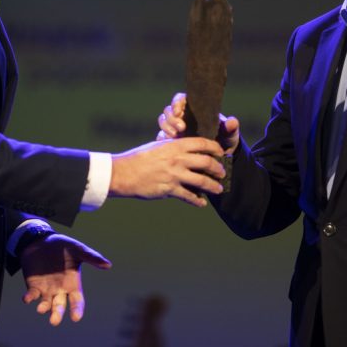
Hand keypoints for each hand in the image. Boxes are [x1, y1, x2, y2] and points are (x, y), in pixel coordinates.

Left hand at [22, 234, 111, 325]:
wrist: (41, 240)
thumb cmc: (62, 246)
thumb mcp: (77, 249)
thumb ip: (91, 257)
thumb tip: (108, 265)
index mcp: (72, 284)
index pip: (76, 301)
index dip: (76, 310)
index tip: (75, 318)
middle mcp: (59, 290)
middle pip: (60, 306)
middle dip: (57, 314)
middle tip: (54, 321)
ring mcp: (46, 289)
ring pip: (46, 304)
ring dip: (43, 308)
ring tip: (41, 309)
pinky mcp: (33, 286)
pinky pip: (31, 295)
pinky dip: (29, 298)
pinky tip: (27, 298)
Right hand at [109, 136, 225, 206]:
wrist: (123, 173)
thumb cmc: (139, 158)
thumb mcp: (158, 146)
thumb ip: (173, 147)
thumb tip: (186, 150)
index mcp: (175, 145)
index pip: (202, 143)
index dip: (215, 147)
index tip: (220, 152)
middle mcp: (178, 159)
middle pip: (207, 162)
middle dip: (218, 168)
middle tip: (222, 172)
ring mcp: (175, 175)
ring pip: (202, 181)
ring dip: (213, 186)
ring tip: (218, 189)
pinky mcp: (170, 189)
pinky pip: (189, 196)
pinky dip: (197, 201)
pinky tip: (202, 203)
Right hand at [157, 92, 239, 155]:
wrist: (219, 160)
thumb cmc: (225, 142)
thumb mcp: (229, 136)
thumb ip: (230, 128)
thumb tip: (232, 121)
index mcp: (196, 110)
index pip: (181, 100)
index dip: (177, 103)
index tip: (179, 111)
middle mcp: (184, 118)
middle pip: (169, 111)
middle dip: (172, 118)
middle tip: (180, 128)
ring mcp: (176, 129)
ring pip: (164, 122)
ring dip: (167, 127)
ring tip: (175, 136)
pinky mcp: (172, 142)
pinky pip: (161, 136)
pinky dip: (163, 139)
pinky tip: (168, 144)